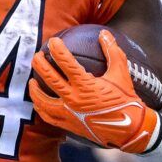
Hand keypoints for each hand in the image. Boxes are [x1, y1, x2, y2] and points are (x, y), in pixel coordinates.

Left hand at [30, 32, 161, 152]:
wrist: (129, 129)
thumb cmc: (125, 99)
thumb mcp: (121, 73)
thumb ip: (112, 51)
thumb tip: (104, 33)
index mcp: (85, 85)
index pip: (66, 63)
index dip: (57, 50)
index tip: (53, 41)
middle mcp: (74, 99)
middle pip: (49, 78)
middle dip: (40, 64)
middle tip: (37, 55)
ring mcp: (69, 113)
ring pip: (43, 101)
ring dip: (35, 89)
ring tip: (32, 81)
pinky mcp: (69, 125)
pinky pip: (49, 117)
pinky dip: (41, 108)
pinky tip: (39, 103)